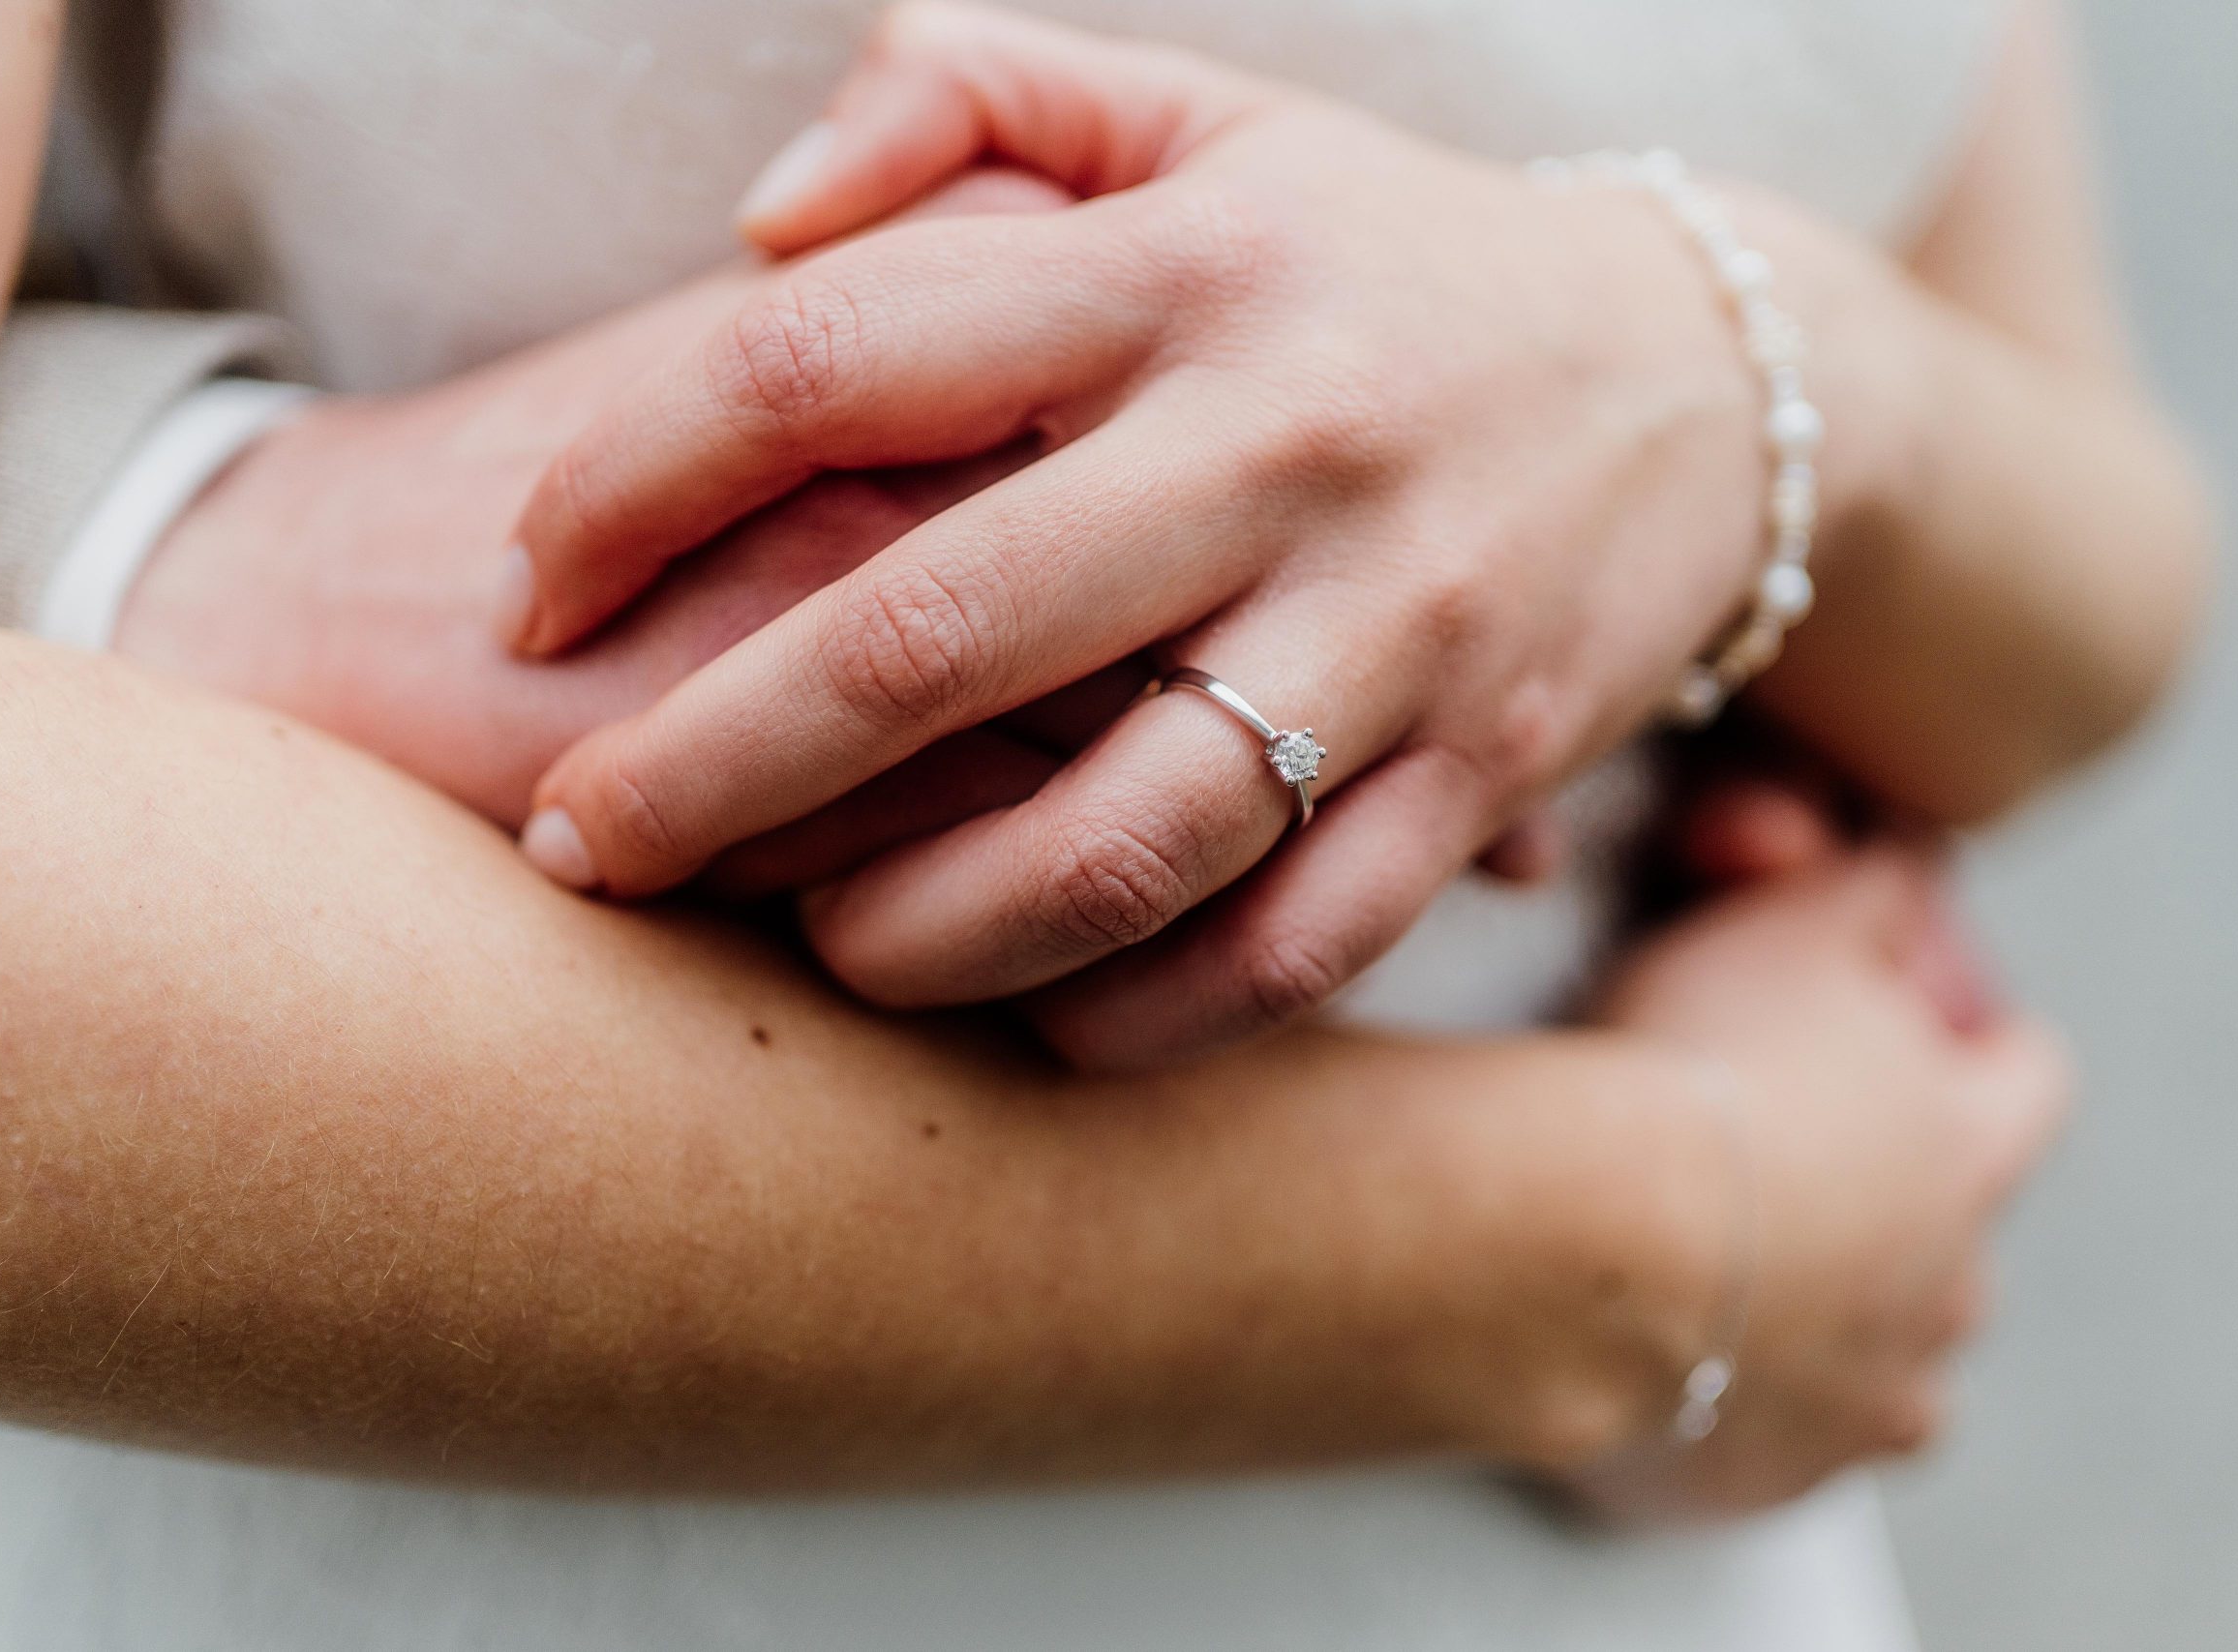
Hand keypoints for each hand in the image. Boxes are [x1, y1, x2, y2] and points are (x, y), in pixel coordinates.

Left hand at [118, 157, 1559, 904]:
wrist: (1708, 379)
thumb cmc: (1374, 258)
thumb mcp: (1193, 115)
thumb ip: (963, 93)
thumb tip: (755, 219)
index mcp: (1172, 268)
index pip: (828, 360)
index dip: (629, 482)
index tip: (529, 588)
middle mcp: (1279, 443)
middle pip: (934, 631)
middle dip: (704, 767)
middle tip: (572, 845)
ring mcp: (1396, 623)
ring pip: (1118, 836)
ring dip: (914, 931)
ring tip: (799, 952)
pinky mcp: (1484, 770)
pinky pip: (1287, 945)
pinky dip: (1134, 1018)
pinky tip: (1020, 1021)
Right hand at [1585, 845, 2067, 1516]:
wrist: (1594, 1242)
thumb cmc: (1694, 1073)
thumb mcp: (1789, 922)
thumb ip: (1865, 889)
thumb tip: (1903, 861)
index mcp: (1964, 1145)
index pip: (2027, 1078)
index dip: (1976, 1047)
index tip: (1918, 1037)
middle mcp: (1948, 1281)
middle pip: (1955, 1232)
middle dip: (1886, 1197)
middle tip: (1774, 1153)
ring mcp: (1874, 1390)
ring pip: (1889, 1351)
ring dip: (1830, 1312)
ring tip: (1720, 1269)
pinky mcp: (1786, 1468)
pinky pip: (1794, 1436)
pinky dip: (1756, 1401)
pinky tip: (1683, 1358)